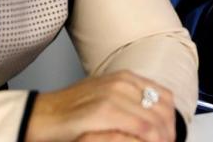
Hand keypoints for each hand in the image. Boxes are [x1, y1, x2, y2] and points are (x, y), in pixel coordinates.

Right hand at [26, 70, 175, 141]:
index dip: (171, 121)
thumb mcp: (106, 99)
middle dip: (169, 133)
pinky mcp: (104, 111)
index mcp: (125, 78)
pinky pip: (141, 128)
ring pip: (155, 121)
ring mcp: (113, 95)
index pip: (165, 97)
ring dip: (161, 139)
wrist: (41, 116)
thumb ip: (129, 103)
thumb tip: (152, 117)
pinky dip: (147, 140)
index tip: (170, 137)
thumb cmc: (69, 112)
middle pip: (164, 110)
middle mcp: (122, 83)